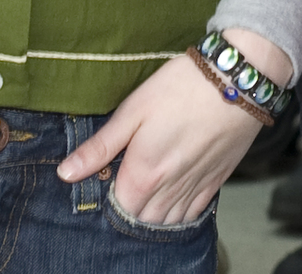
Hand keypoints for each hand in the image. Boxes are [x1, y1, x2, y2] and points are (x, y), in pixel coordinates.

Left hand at [56, 30, 287, 224]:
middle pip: (142, 218)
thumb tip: (65, 174)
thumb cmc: (179, 88)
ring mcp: (196, 188)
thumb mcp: (132, 110)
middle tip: (125, 178)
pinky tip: (173, 195)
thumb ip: (99, 147)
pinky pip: (194, 213)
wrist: (236, 81)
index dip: (108, 195)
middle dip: (130, 206)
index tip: (107, 174)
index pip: (118, 208)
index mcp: (144, 174)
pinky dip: (180, 212)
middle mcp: (170, 190)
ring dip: (154, 213)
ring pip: (169, 220)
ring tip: (146, 188)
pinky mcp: (217, 181)